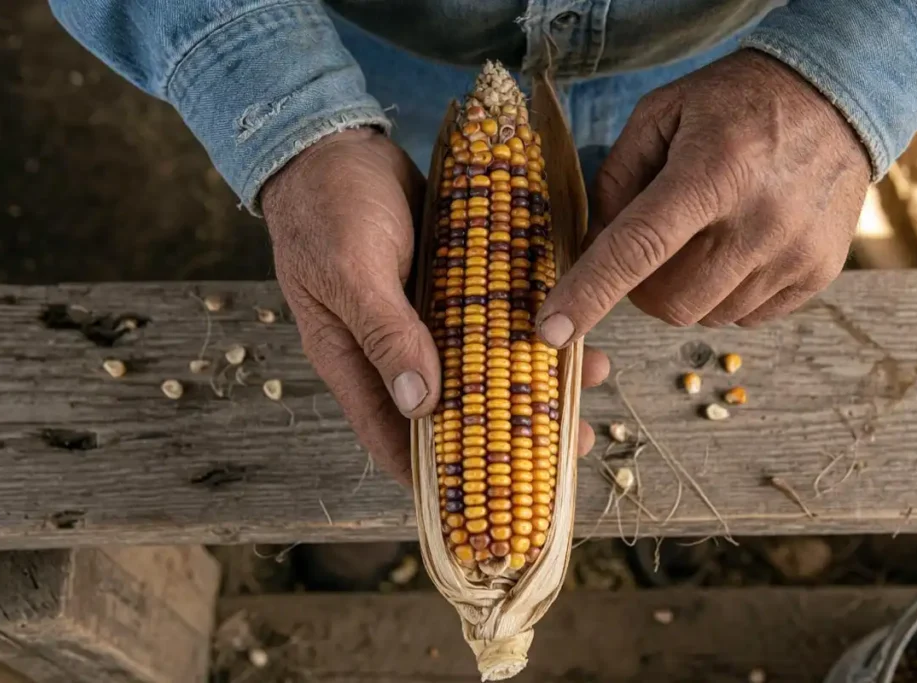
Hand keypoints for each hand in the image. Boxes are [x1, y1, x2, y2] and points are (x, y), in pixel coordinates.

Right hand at [262, 129, 608, 483]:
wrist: (336, 143)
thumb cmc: (327, 206)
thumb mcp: (351, 270)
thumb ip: (385, 334)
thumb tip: (422, 404)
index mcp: (357, 360)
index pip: (394, 438)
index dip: (439, 475)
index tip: (492, 503)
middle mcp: (396, 349)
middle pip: (455, 409)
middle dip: (510, 431)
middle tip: (569, 444)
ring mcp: (428, 316)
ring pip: (484, 364)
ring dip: (533, 375)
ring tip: (589, 380)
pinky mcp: (454, 281)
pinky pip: (496, 316)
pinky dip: (528, 326)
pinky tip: (571, 330)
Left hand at [536, 49, 870, 346]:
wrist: (835, 97)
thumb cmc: (732, 105)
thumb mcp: (660, 116)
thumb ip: (615, 182)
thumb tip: (590, 249)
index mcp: (712, 172)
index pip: (638, 248)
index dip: (589, 294)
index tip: (551, 331)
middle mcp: (759, 219)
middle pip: (669, 300)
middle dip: (640, 289)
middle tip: (648, 252)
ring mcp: (795, 253)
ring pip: (705, 315)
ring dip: (685, 291)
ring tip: (703, 238)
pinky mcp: (817, 273)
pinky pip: (745, 317)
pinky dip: (724, 295)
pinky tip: (736, 248)